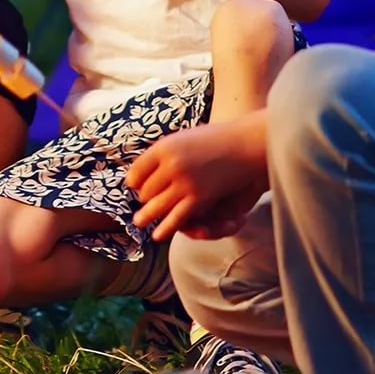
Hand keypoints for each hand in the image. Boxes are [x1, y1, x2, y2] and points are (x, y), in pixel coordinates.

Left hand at [127, 114, 270, 241]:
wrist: (242, 144)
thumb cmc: (212, 139)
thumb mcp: (182, 138)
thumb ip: (164, 153)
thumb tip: (143, 170)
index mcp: (163, 148)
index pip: (136, 172)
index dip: (133, 182)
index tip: (132, 186)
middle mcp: (170, 164)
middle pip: (145, 191)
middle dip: (143, 198)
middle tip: (141, 202)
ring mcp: (184, 182)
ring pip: (156, 206)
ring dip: (146, 216)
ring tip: (138, 222)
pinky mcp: (198, 197)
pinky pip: (177, 217)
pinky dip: (165, 228)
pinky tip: (157, 235)